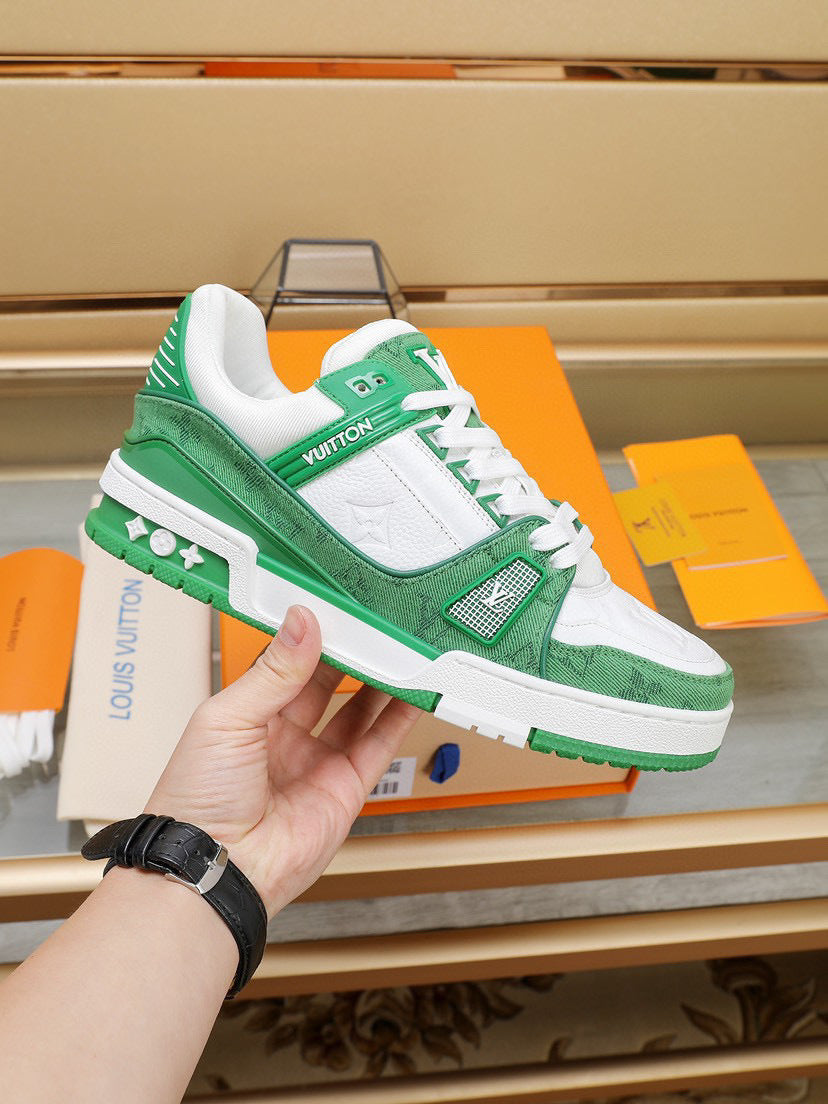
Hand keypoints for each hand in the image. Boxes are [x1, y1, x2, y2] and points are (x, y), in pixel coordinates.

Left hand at [146, 606, 420, 915]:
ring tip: (401, 645)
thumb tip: (302, 621)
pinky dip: (399, 718)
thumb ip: (275, 671)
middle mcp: (283, 736)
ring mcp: (316, 762)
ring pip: (358, 709)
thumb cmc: (198, 799)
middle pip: (327, 682)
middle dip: (350, 652)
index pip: (286, 661)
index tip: (335, 605)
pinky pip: (378, 745)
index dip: (311, 634)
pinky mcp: (345, 788)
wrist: (216, 869)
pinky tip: (413, 690)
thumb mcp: (229, 718)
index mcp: (246, 714)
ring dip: (380, 679)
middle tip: (375, 619)